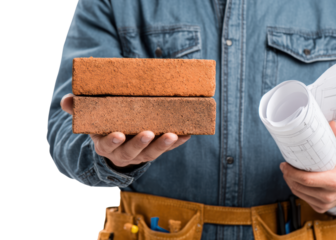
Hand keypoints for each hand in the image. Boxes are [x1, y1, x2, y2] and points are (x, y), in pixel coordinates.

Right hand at [61, 93, 190, 166]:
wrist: (120, 143)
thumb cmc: (105, 126)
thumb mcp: (91, 120)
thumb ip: (79, 109)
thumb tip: (67, 100)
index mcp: (105, 145)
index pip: (107, 145)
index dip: (112, 141)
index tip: (117, 134)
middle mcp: (123, 153)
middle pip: (131, 152)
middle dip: (139, 144)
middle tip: (147, 133)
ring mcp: (141, 153)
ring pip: (152, 153)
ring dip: (162, 145)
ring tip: (172, 135)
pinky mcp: (156, 150)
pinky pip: (168, 148)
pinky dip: (177, 142)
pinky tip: (187, 133)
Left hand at [279, 121, 335, 213]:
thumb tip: (331, 125)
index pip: (307, 180)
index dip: (292, 172)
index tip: (285, 164)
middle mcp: (329, 195)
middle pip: (299, 187)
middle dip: (288, 176)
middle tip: (284, 166)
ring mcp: (325, 203)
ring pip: (298, 193)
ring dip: (290, 182)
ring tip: (287, 171)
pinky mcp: (321, 207)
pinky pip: (303, 198)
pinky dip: (297, 189)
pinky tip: (295, 181)